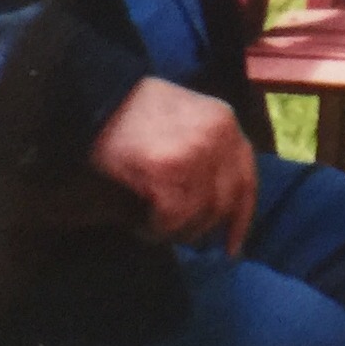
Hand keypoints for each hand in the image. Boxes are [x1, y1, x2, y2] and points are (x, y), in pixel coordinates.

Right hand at [87, 77, 258, 253]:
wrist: (98, 99)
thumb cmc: (135, 111)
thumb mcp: (187, 117)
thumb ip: (209, 150)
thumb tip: (216, 205)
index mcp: (225, 122)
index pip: (246, 179)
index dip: (241, 217)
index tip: (232, 247)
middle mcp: (218, 136)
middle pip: (225, 202)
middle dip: (202, 227)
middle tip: (180, 235)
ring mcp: (195, 153)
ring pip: (199, 215)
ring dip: (176, 230)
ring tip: (154, 225)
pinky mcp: (167, 169)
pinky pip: (172, 217)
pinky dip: (157, 228)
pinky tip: (142, 223)